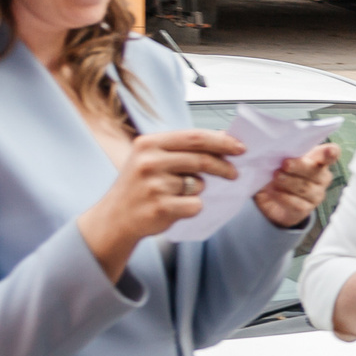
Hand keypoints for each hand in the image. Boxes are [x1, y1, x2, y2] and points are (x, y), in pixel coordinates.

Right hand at [78, 128, 246, 275]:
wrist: (115, 218)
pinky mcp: (160, 208)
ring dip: (198, 190)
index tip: (240, 147)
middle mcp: (148, 162)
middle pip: (201, 159)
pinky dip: (193, 207)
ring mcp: (153, 186)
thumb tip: (221, 137)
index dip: (221, 141)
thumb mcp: (152, 159)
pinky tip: (175, 208)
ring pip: (198, 185)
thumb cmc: (139, 186)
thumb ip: (182, 149)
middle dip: (224, 166)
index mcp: (148, 144)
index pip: (194, 137)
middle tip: (234, 173)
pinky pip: (195, 205)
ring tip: (179, 194)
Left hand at [255, 143, 339, 228]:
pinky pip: (296, 203)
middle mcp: (321, 178)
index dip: (332, 153)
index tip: (330, 151)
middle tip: (285, 164)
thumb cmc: (281, 172)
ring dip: (289, 181)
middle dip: (300, 167)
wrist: (271, 198)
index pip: (331, 155)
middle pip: (316, 172)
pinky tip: (272, 191)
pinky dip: (282, 196)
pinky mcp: (305, 209)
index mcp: (318, 160)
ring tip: (276, 176)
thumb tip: (278, 151)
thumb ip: (286, 154)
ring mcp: (316, 195)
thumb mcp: (282, 159)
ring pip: (305, 188)